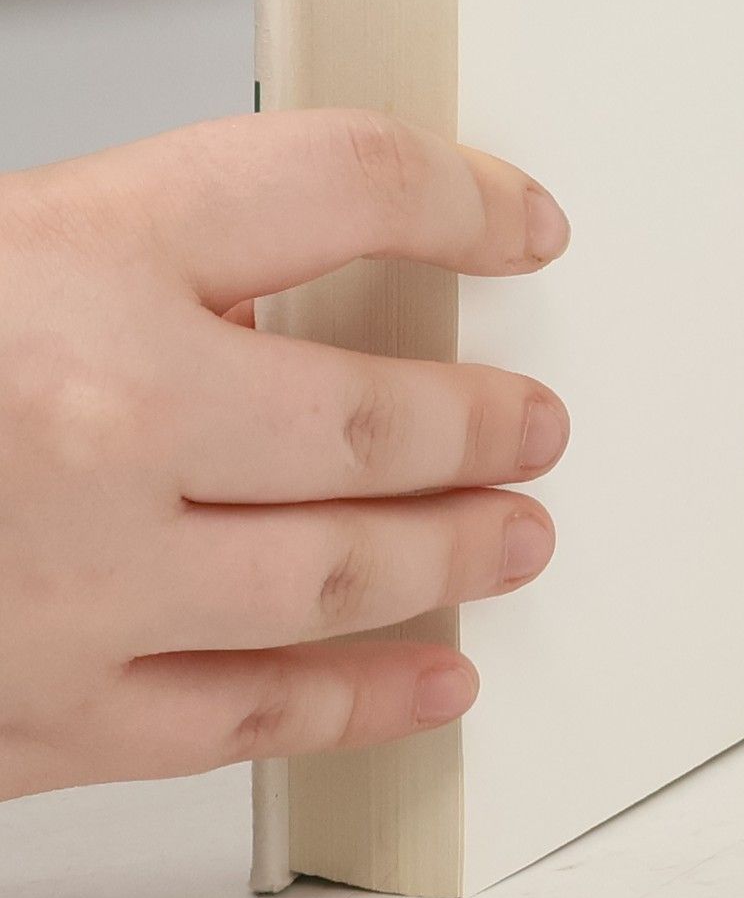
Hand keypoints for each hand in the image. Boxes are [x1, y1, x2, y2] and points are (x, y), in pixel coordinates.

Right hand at [0, 111, 570, 801]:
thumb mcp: (11, 240)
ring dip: (456, 553)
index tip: (520, 224)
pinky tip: (434, 676)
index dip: (461, 196)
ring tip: (519, 531)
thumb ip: (157, 253)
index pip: (343, 182)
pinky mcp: (40, 711)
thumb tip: (314, 275)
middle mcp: (94, 411)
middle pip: (372, 411)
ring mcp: (72, 576)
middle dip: (484, 420)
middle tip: (537, 423)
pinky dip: (363, 701)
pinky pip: (246, 715)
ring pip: (337, 572)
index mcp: (74, 251)